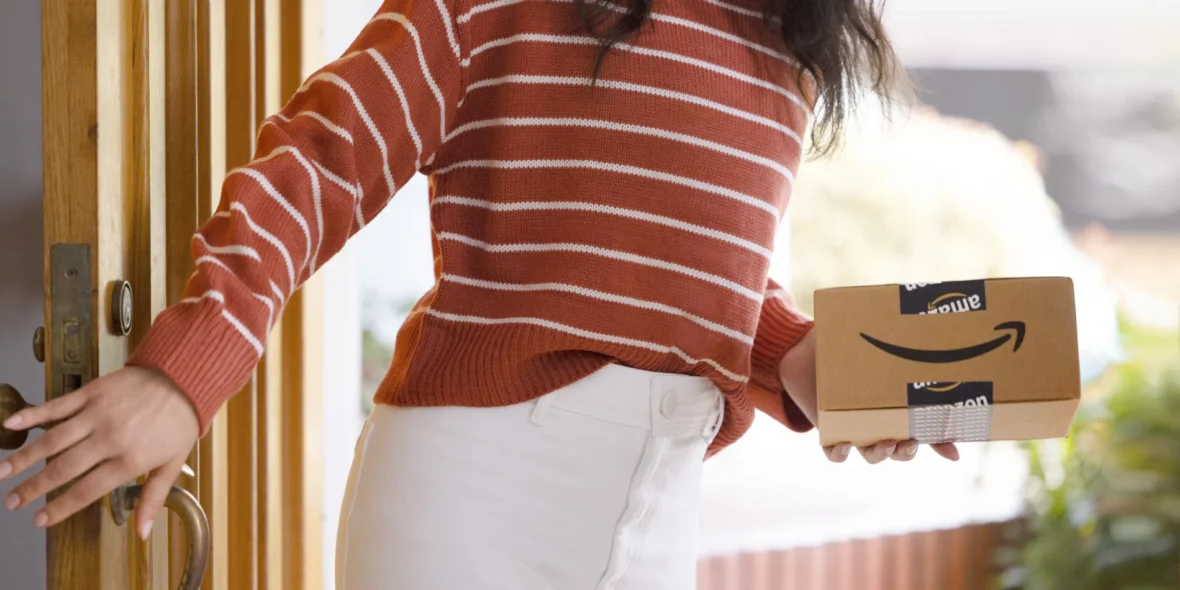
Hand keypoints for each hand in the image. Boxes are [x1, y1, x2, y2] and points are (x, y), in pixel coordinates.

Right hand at [0, 367, 198, 537]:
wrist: (186, 378)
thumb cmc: (180, 421)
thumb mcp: (173, 463)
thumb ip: (153, 498)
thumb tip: (142, 532)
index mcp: (129, 459)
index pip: (88, 490)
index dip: (61, 507)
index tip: (39, 520)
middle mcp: (110, 438)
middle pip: (64, 468)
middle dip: (34, 487)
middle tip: (13, 501)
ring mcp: (99, 414)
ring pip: (54, 439)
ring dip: (25, 457)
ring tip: (3, 472)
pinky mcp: (93, 393)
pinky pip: (58, 405)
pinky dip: (33, 415)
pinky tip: (12, 424)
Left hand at [778, 330, 959, 464]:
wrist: (804, 349)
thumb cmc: (846, 343)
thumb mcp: (874, 337)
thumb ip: (894, 331)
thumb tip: (919, 302)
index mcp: (896, 404)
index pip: (925, 428)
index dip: (941, 442)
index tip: (955, 453)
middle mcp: (878, 421)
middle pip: (901, 450)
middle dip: (909, 451)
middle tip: (912, 441)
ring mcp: (854, 428)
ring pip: (873, 455)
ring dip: (882, 454)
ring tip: (884, 442)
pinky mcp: (826, 430)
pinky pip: (834, 454)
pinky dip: (840, 455)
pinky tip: (844, 446)